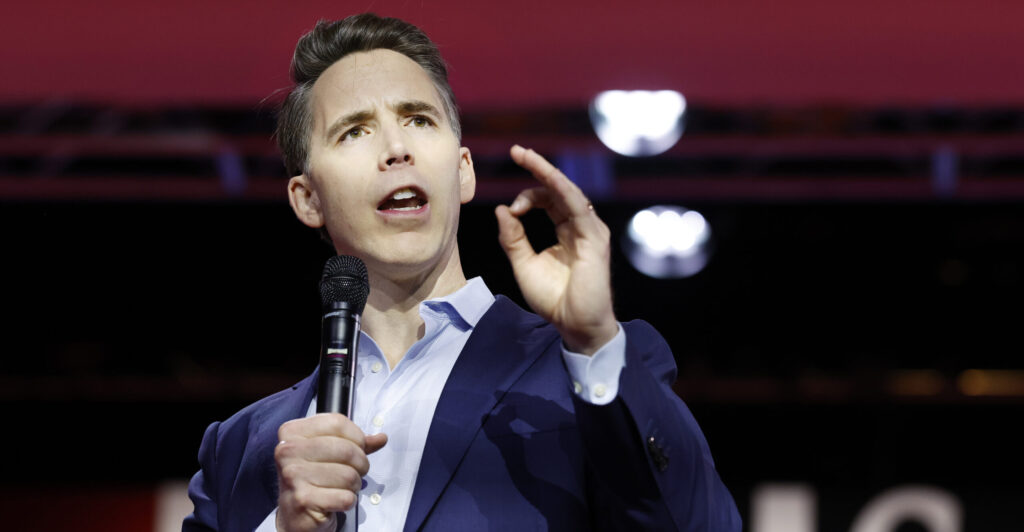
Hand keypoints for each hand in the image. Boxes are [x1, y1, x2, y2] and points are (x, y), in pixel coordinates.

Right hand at [274, 413, 387, 531]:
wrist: (294, 515)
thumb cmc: (312, 479)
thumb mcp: (328, 453)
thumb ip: (355, 443)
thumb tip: (381, 438)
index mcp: (292, 432)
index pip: (337, 423)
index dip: (357, 437)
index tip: (358, 447)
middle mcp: (288, 451)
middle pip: (346, 449)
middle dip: (360, 463)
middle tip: (356, 471)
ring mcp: (293, 476)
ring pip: (348, 475)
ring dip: (354, 484)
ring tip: (343, 487)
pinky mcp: (303, 500)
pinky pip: (345, 497)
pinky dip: (348, 500)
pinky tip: (336, 500)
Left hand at [495, 145, 617, 353]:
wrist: (574, 325)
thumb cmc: (553, 299)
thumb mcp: (524, 264)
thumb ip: (513, 238)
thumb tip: (502, 210)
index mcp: (565, 231)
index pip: (548, 200)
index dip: (527, 196)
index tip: (510, 209)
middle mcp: (579, 226)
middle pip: (558, 189)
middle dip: (537, 168)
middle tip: (517, 151)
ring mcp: (589, 231)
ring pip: (568, 192)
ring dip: (546, 172)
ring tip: (526, 156)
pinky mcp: (595, 239)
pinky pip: (578, 207)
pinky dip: (562, 190)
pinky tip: (547, 178)